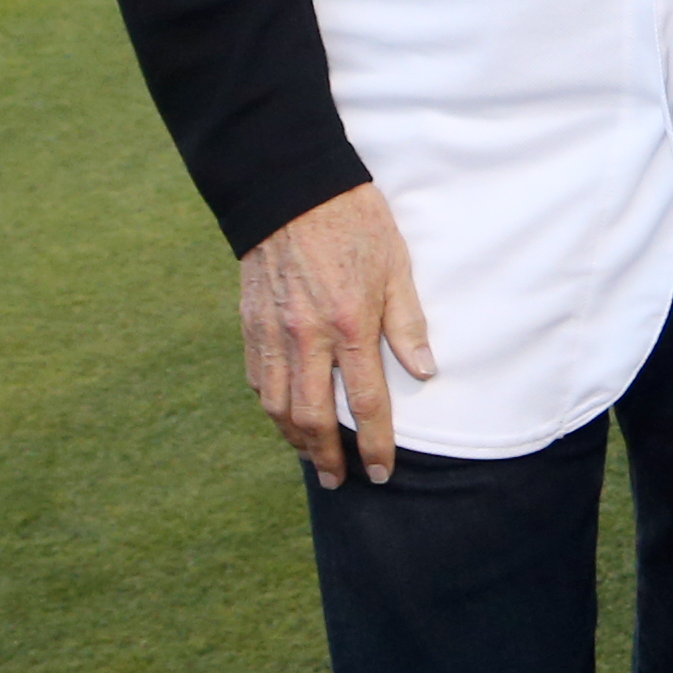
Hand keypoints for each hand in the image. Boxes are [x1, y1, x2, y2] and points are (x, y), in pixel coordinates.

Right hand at [236, 181, 434, 487]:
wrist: (291, 191)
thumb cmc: (354, 223)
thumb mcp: (396, 266)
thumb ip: (407, 323)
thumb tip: (424, 372)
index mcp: (349, 325)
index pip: (365, 402)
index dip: (375, 443)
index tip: (381, 471)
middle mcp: (305, 338)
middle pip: (313, 417)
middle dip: (327, 456)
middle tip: (339, 481)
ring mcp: (271, 334)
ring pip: (276, 406)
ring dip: (294, 439)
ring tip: (311, 459)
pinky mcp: (248, 326)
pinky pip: (255, 380)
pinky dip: (269, 407)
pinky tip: (282, 417)